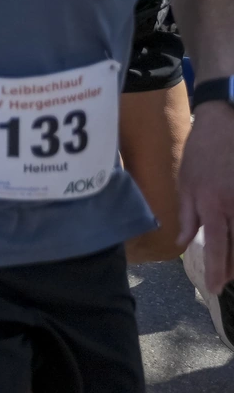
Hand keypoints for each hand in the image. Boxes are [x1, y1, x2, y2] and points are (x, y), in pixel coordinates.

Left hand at [178, 101, 233, 295]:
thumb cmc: (201, 153)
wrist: (225, 122)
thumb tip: (181, 242)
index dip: (216, 269)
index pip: (215, 245)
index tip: (213, 287)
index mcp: (212, 204)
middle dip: (232, 268)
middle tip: (224, 280)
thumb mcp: (185, 182)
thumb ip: (186, 215)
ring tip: (231, 268)